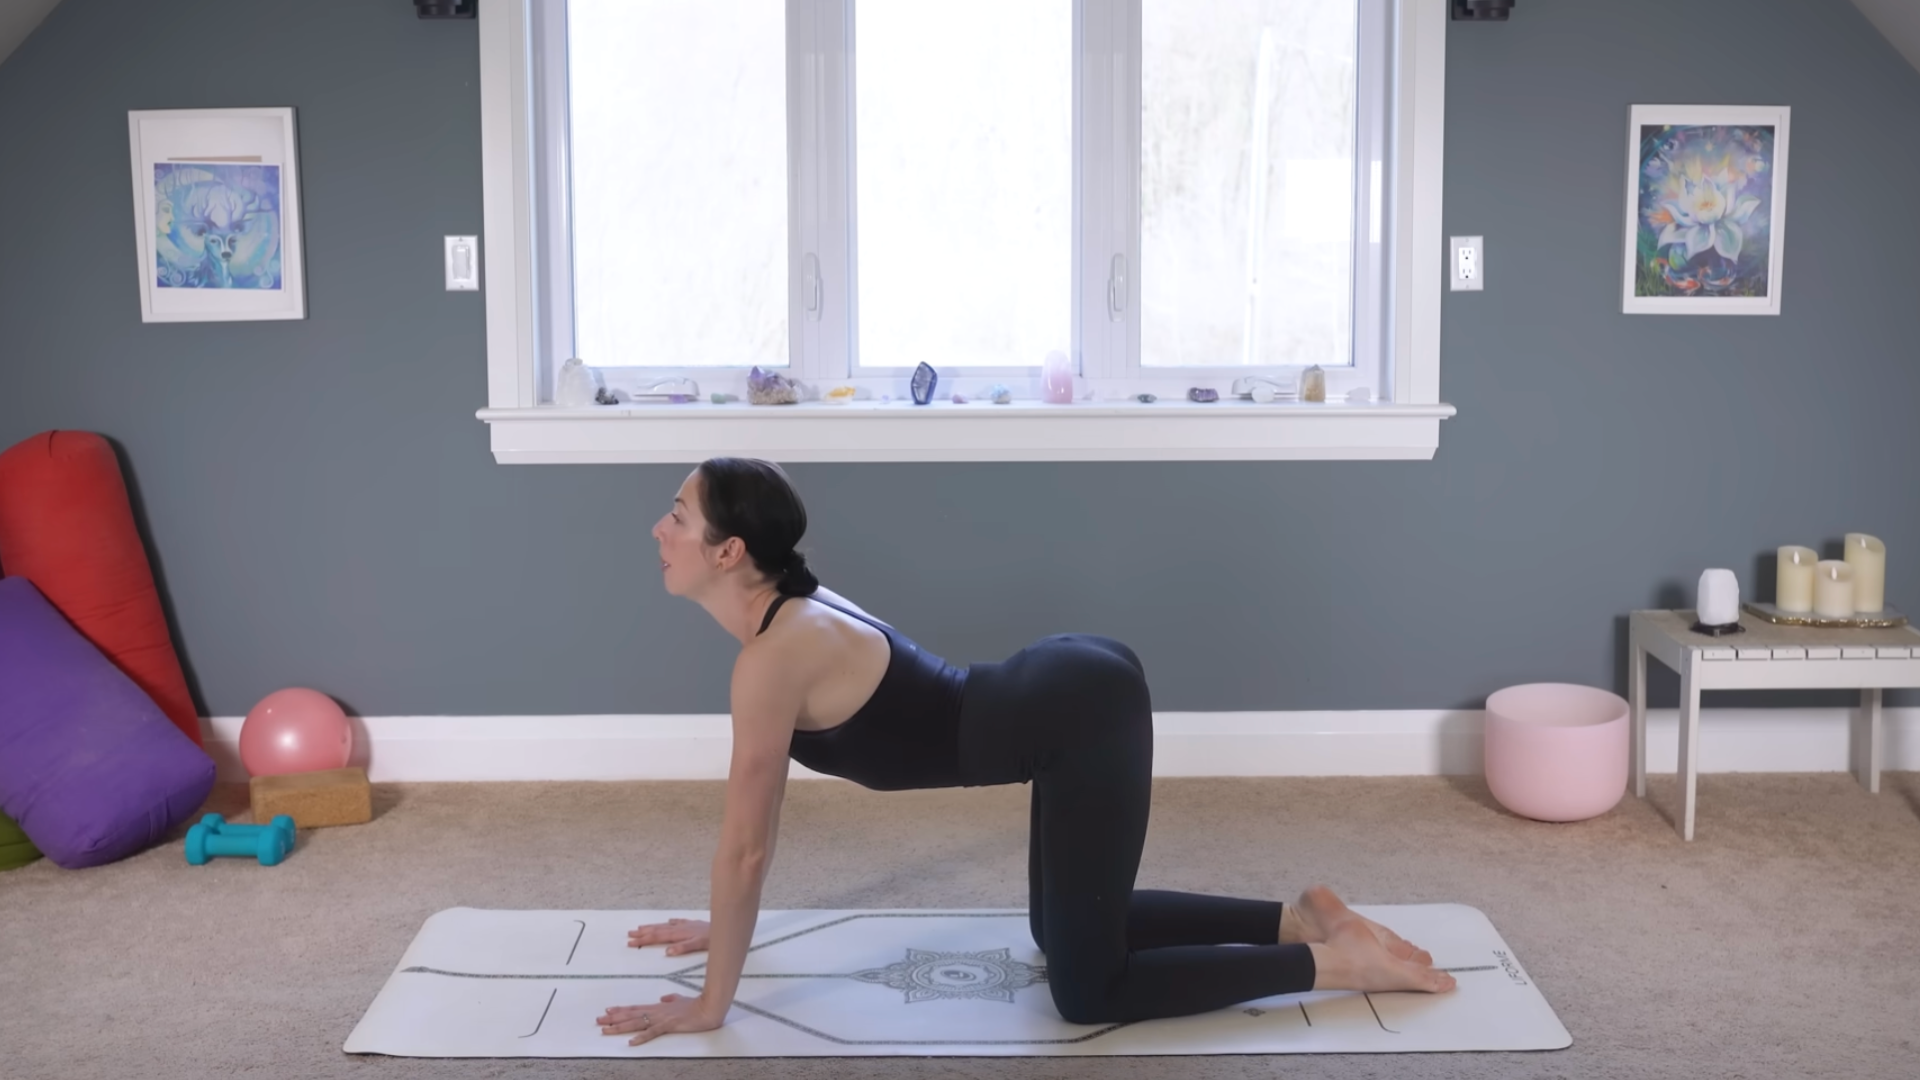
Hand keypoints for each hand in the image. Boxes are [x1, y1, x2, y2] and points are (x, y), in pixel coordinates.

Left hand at [596, 993, 723, 1044]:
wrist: (709, 1007)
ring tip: (605, 1030)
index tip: (607, 1010)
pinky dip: (641, 1037)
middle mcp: (656, 1011)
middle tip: (598, 1020)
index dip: (621, 1010)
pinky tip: (631, 1042)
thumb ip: (671, 998)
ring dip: (620, 1027)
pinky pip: (652, 1032)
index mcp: (659, 1007)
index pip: (635, 1008)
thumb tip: (663, 998)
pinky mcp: (669, 1025)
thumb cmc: (697, 1005)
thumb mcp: (681, 1000)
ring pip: (636, 1023)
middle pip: (631, 1015)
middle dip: (613, 1019)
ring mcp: (661, 1018)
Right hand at [627, 917, 710, 955]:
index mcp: (679, 934)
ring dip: (652, 927)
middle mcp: (680, 928)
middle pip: (658, 931)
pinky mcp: (693, 923)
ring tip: (640, 927)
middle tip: (629, 934)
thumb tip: (667, 951)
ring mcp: (686, 925)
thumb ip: (683, 948)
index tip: (630, 942)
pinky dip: (671, 922)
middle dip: (643, 933)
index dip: (643, 940)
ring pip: (665, 925)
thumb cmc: (712, 939)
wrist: (727, 927)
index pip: (657, 937)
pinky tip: (668, 921)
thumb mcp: (699, 945)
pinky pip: (678, 922)